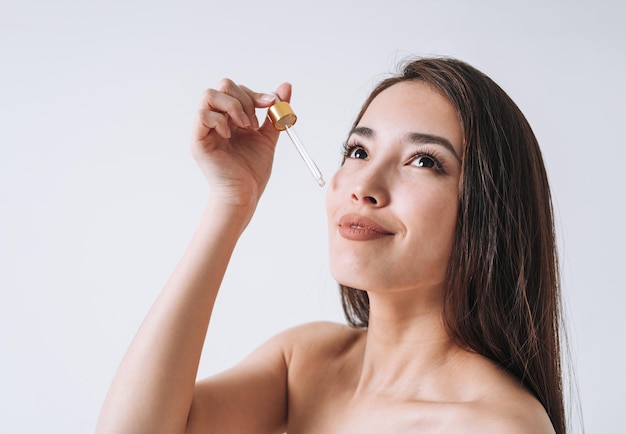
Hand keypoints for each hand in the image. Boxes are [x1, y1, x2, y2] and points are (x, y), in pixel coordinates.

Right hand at [191, 79, 291, 211]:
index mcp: (231, 118)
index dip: (255, 94)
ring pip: (210, 95)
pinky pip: (203, 114)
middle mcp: (217, 120)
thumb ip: (274, 113)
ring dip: (233, 106)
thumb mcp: (268, 137)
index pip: (238, 90)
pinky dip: (220, 120)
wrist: (244, 195)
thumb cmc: (252, 172)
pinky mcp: (198, 140)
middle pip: (224, 85)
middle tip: (254, 123)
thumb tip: (286, 86)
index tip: (271, 103)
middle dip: (245, 99)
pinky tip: (230, 136)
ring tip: (245, 127)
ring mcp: (206, 129)